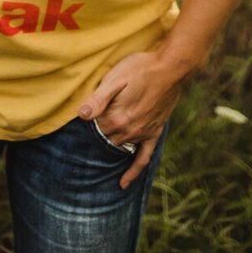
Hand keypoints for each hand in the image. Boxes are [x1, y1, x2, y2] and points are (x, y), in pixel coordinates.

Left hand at [76, 50, 185, 189]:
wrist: (170, 68)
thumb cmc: (140, 68)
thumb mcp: (115, 78)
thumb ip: (98, 99)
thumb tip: (80, 114)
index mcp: (116, 117)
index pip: (94, 127)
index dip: (90, 119)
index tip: (86, 113)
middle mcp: (129, 130)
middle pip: (105, 138)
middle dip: (98, 132)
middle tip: (92, 125)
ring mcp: (142, 134)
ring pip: (119, 147)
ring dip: (110, 145)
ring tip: (100, 146)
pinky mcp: (154, 133)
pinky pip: (143, 159)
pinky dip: (132, 172)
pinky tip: (123, 184)